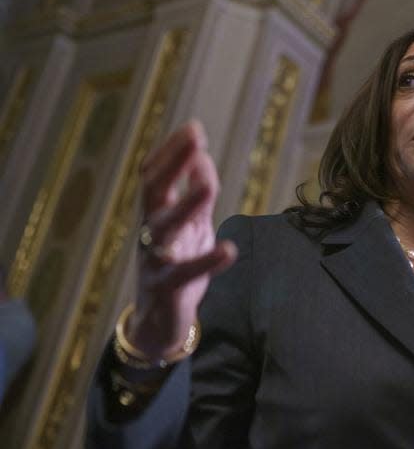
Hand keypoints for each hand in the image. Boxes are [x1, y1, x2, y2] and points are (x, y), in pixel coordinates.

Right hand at [129, 121, 235, 357]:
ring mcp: (154, 259)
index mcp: (156, 214)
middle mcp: (150, 232)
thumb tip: (203, 158)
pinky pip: (185, 273)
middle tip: (195, 139)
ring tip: (208, 186)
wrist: (160, 320)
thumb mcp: (191, 227)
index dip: (172, 151)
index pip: (155, 175)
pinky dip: (207, 261)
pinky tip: (228, 250)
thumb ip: (196, 195)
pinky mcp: (167, 288)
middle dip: (173, 162)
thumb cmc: (177, 266)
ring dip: (186, 205)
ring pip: (164, 227)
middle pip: (154, 190)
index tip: (194, 127)